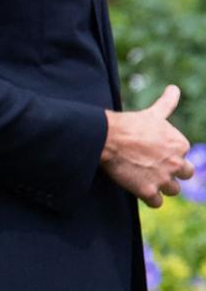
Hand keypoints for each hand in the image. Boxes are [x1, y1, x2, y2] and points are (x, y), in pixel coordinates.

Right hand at [100, 85, 194, 207]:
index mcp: (180, 144)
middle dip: (171, 171)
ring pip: (172, 190)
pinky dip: (150, 198)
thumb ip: (167, 103)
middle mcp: (176, 163)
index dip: (168, 154)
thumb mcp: (152, 114)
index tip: (153, 150)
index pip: (183, 155)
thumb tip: (175, 88)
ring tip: (145, 176)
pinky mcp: (149, 191)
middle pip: (184, 174)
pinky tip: (139, 187)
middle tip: (152, 165)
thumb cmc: (128, 124)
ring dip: (161, 185)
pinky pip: (157, 202)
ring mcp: (163, 179)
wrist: (106, 137)